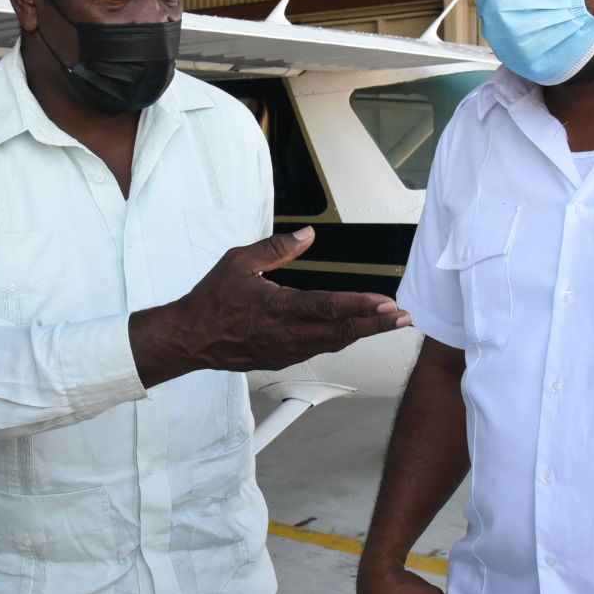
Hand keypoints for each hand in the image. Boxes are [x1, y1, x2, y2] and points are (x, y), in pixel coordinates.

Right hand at [132, 227, 410, 385]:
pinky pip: (319, 348)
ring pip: (334, 342)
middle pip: (342, 331)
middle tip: (404, 319)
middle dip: (377, 325)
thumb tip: (307, 235)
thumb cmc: (211, 301)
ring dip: (363, 332)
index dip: (362, 306)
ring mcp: (286, 351)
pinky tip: (353, 332)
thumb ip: (277, 248)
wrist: (190, 338)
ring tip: (388, 324)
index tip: (387, 304)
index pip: (329, 307)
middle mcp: (286, 334)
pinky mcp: (282, 359)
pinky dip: (341, 339)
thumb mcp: (239, 261)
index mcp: (277, 308)